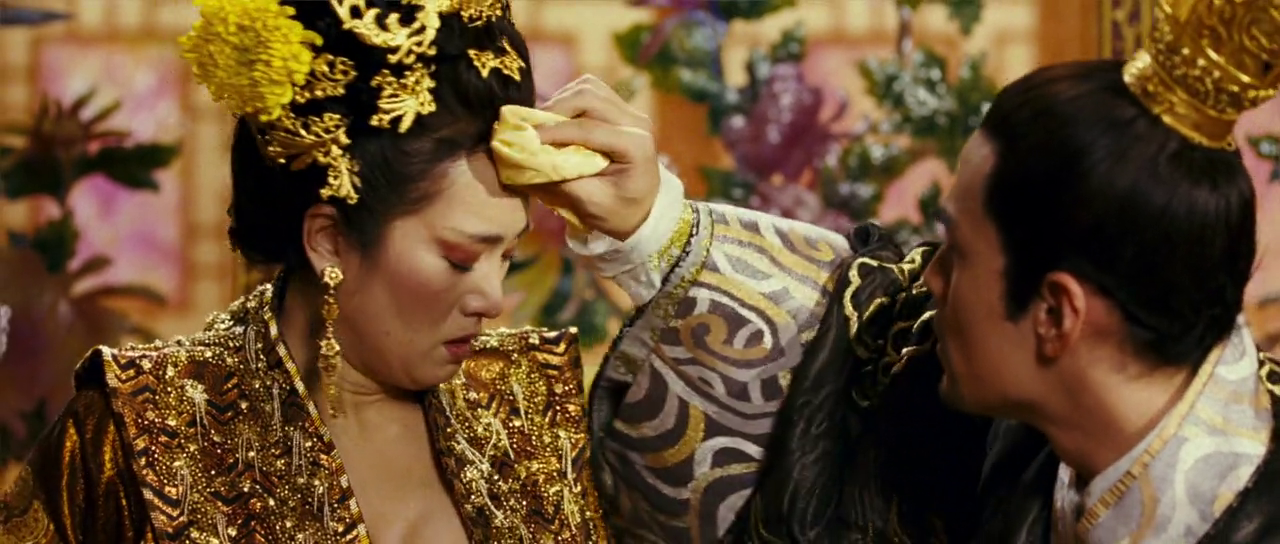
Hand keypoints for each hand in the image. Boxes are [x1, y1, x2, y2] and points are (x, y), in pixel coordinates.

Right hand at [527, 75, 660, 240]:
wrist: (643, 208)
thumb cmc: (618, 211)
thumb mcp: (591, 205)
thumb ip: (562, 182)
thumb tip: (528, 161)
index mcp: (636, 146)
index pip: (589, 128)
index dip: (555, 131)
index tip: (528, 139)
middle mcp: (637, 122)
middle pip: (589, 96)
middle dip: (556, 109)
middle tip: (533, 129)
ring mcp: (630, 111)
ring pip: (589, 88)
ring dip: (562, 102)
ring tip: (544, 124)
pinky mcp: (621, 108)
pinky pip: (591, 91)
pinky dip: (569, 101)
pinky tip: (558, 120)